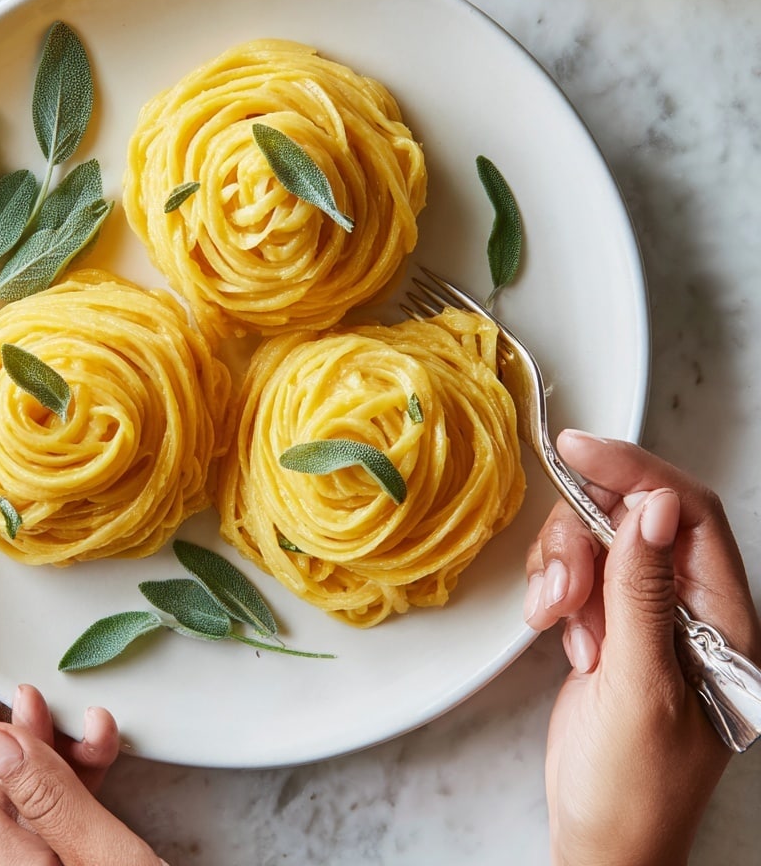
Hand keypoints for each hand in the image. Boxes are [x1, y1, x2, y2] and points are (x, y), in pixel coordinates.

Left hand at [0, 631, 160, 865]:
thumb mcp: (101, 858)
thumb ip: (47, 798)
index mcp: (1, 855)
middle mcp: (10, 851)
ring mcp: (42, 851)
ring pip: (23, 771)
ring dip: (35, 727)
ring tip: (41, 689)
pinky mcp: (72, 848)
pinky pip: (62, 792)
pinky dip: (80, 759)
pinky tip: (100, 736)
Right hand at [524, 431, 760, 865]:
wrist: (600, 836)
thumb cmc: (635, 785)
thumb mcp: (640, 687)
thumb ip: (643, 592)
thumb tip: (652, 508)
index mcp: (725, 620)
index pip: (691, 515)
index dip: (638, 472)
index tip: (579, 450)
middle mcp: (689, 607)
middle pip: (633, 520)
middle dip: (583, 540)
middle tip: (561, 590)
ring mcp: (645, 613)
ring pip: (596, 541)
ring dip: (564, 572)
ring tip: (558, 624)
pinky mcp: (607, 621)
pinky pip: (574, 571)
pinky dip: (554, 591)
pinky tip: (558, 635)